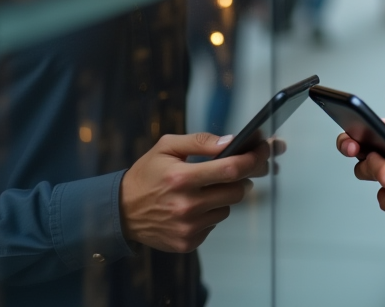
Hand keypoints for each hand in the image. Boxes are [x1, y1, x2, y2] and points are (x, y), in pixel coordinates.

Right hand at [119, 132, 280, 252]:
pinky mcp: (188, 242)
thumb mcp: (166, 147)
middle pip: (238, 190)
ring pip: (228, 207)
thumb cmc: (146, 175)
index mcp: (182, 178)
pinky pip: (215, 224)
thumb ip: (200, 142)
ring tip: (206, 188)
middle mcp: (186, 205)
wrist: (120, 213)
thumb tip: (231, 142)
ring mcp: (188, 227)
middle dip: (246, 176)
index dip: (255, 158)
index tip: (265, 149)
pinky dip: (211, 212)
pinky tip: (195, 206)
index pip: (232, 168)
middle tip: (243, 167)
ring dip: (225, 195)